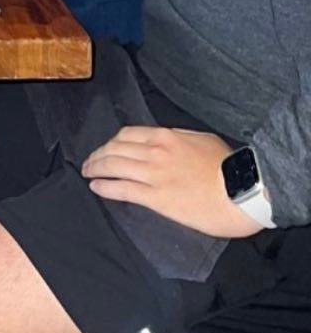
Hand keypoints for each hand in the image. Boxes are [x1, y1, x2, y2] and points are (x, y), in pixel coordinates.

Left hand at [82, 126, 261, 237]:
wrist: (244, 192)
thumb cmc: (229, 167)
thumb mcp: (202, 139)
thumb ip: (178, 138)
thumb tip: (164, 139)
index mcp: (165, 136)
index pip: (125, 135)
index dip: (110, 142)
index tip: (105, 148)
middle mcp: (154, 152)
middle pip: (113, 150)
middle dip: (97, 155)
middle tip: (88, 162)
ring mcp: (153, 174)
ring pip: (112, 167)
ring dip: (95, 169)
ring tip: (87, 173)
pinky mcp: (156, 197)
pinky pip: (121, 189)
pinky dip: (104, 187)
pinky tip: (96, 187)